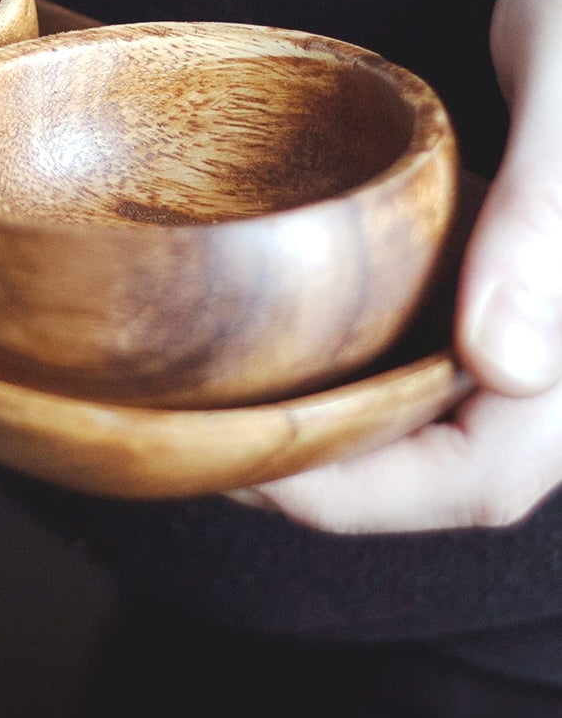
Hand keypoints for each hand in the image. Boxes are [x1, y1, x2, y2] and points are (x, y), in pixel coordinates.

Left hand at [231, 0, 561, 532]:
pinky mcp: (483, 258)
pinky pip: (407, 335)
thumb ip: (548, 224)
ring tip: (206, 399)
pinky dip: (334, 349)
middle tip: (191, 440)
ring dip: (321, 419)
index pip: (487, 472)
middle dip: (319, 470)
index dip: (364, 493)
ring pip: (418, 408)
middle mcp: (556, 331)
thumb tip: (502, 366)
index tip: (245, 467)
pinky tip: (260, 325)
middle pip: (439, 461)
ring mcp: (521, 301)